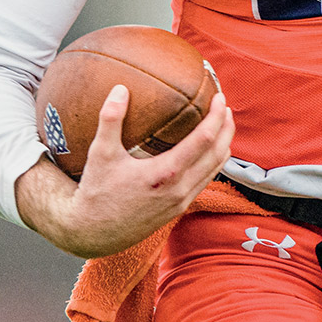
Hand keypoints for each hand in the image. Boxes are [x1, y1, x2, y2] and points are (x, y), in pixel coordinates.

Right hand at [23, 87, 234, 258]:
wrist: (95, 232)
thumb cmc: (96, 193)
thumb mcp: (100, 153)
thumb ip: (110, 119)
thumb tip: (120, 89)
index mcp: (166, 173)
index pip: (204, 140)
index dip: (216, 117)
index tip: (219, 97)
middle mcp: (180, 189)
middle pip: (219, 154)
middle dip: (227, 128)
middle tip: (225, 105)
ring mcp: (182, 201)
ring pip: (216, 169)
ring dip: (223, 145)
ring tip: (221, 125)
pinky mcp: (179, 208)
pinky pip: (205, 180)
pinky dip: (212, 162)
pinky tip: (204, 151)